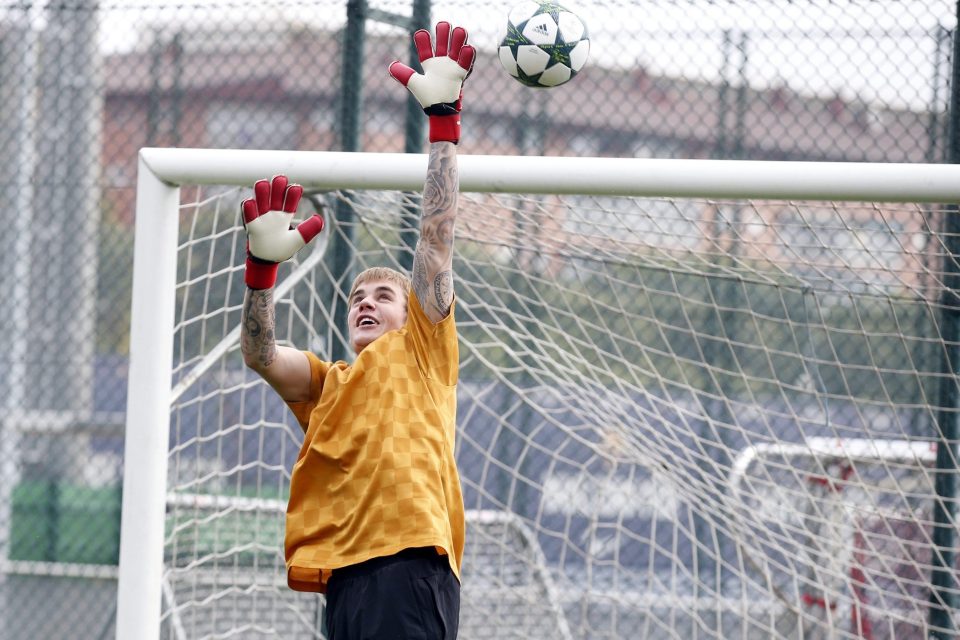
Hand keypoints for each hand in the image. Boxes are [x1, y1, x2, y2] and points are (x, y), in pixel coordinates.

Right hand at [241, 175, 323, 288]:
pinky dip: (249, 207)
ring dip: (262, 191)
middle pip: (275, 195)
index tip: (296, 188)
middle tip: (281, 178)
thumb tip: (319, 219)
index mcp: (285, 215)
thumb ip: (308, 230)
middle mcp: (273, 213)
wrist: (266, 261)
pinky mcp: (252, 225)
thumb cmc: (282, 248)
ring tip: (264, 183)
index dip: (292, 194)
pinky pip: (249, 213)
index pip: (290, 201)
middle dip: (277, 186)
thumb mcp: (298, 240)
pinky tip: (251, 202)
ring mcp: (262, 218)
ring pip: (261, 199)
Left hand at [388, 21, 475, 143]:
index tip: (421, 34)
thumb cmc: (428, 98)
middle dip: (444, 34)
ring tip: (459, 30)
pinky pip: (466, 63)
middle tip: (443, 25)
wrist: (440, 111)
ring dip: (458, 40)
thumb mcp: (414, 83)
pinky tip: (467, 48)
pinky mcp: (460, 74)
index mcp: (430, 64)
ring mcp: (452, 67)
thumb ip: (403, 74)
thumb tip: (391, 65)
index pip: (426, 49)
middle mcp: (442, 63)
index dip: (424, 41)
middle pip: (444, 44)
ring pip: (457, 49)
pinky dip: (467, 56)